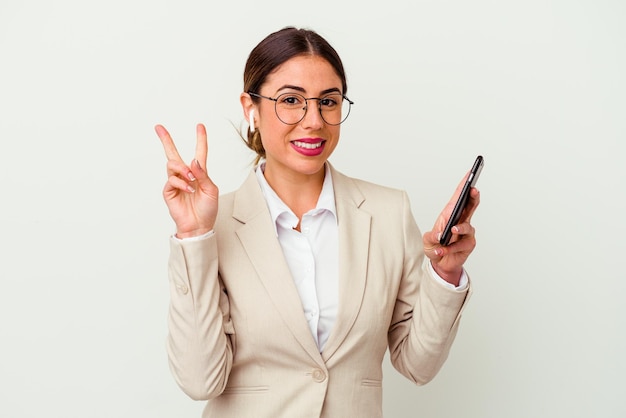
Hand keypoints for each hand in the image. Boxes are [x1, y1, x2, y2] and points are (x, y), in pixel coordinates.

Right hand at [155, 123, 218, 237]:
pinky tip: (188, 190)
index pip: (199, 152)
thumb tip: (194, 161)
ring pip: (173, 164)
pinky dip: (181, 183)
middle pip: (173, 153)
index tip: (200, 126)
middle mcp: (186, 175)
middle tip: (158, 127)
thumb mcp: (212, 190)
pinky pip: (172, 179)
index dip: (200, 139)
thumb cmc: (207, 209)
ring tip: (191, 179)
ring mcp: (176, 182)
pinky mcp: (169, 191)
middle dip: (166, 140)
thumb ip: (203, 174)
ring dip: (183, 169)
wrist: (199, 226)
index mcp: (199, 173)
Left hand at [423, 172, 480, 285]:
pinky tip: (441, 251)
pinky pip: (462, 245)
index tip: (470, 174)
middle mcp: (460, 221)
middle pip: (470, 206)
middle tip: (473, 190)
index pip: (458, 198)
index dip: (464, 185)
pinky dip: (450, 248)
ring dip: (459, 228)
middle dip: (473, 196)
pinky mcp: (468, 244)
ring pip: (468, 226)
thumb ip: (431, 236)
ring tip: (452, 230)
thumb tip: (440, 234)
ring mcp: (466, 233)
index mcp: (450, 215)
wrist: (440, 264)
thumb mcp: (428, 241)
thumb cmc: (435, 247)